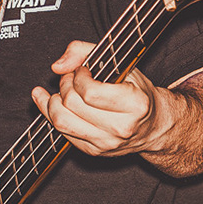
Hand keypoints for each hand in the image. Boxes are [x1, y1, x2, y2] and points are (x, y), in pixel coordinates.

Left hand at [32, 40, 174, 156]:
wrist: (152, 126)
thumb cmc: (138, 94)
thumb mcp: (123, 64)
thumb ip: (87, 52)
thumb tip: (58, 66)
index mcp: (135, 105)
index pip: (90, 92)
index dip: (78, 77)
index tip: (82, 71)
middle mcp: (121, 127)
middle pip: (72, 105)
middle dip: (64, 85)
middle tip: (70, 78)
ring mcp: (107, 143)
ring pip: (62, 122)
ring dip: (52, 102)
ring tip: (59, 92)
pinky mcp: (94, 151)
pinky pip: (63, 134)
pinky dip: (51, 115)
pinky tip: (50, 103)